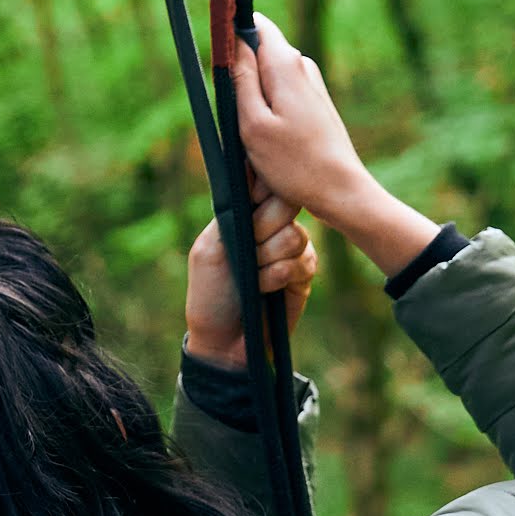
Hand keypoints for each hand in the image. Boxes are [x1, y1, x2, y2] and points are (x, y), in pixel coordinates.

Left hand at [184, 191, 315, 369]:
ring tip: (252, 278)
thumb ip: (231, 213)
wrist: (225, 343)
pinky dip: (280, 275)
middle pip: (286, 203)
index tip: (252, 202)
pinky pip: (305, 261)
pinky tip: (265, 289)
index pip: (264, 183)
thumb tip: (248, 172)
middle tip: (249, 248)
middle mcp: (270, 227)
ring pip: (295, 234)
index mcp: (244, 215)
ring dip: (269, 258)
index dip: (262, 189)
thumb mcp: (209, 250)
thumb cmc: (210, 296)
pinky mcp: (304, 273)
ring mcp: (290, 249)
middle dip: (264, 226)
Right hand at [230, 16, 439, 276]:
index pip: (255, 24)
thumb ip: (240, 79)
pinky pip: (280, 96)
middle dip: (240, 77)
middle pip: (259, 52)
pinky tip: (273, 144)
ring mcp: (312, 84)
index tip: (221, 67)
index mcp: (286, 64)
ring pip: (268, 78)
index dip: (232, 36)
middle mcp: (303, 66)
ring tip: (257, 137)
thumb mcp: (252, 123)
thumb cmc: (294, 163)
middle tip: (238, 117)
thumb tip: (232, 42)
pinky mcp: (315, 102)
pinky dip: (269, 114)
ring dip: (253, 101)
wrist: (340, 190)